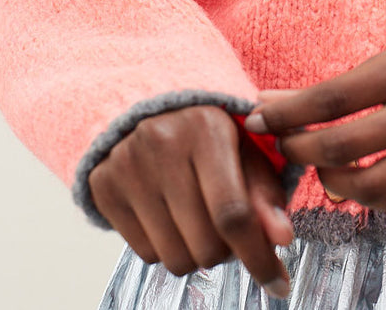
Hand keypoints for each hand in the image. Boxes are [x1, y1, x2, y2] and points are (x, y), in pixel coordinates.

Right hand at [89, 105, 292, 295]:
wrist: (149, 102)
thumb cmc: (208, 131)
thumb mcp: (246, 147)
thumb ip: (266, 192)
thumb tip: (282, 238)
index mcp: (206, 129)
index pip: (232, 212)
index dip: (258, 256)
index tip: (278, 283)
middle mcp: (161, 145)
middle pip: (206, 245)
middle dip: (227, 251)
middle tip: (229, 229)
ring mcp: (126, 167)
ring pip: (175, 259)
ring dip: (197, 253)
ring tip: (200, 221)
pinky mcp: (102, 187)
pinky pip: (145, 255)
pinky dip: (167, 247)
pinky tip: (172, 217)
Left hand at [246, 26, 385, 212]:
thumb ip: (350, 82)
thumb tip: (277, 102)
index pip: (338, 95)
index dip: (290, 110)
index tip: (258, 115)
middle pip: (348, 143)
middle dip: (301, 149)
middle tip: (283, 145)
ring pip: (374, 185)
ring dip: (332, 181)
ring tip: (321, 166)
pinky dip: (370, 198)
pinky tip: (356, 182)